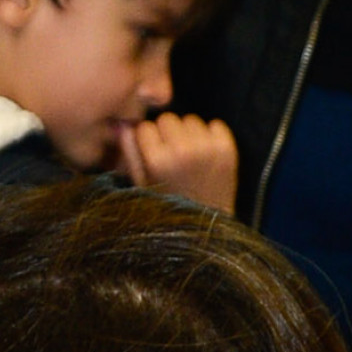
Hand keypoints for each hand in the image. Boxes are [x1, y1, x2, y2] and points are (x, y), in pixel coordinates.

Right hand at [116, 114, 237, 213]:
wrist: (205, 232)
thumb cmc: (168, 210)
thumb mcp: (141, 187)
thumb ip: (129, 153)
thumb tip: (124, 124)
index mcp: (158, 161)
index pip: (145, 127)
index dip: (148, 141)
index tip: (153, 156)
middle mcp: (183, 151)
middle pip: (168, 119)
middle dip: (167, 135)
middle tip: (173, 159)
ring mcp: (207, 150)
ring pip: (191, 120)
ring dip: (189, 135)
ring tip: (191, 161)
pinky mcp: (227, 150)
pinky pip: (215, 125)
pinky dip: (211, 137)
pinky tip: (208, 159)